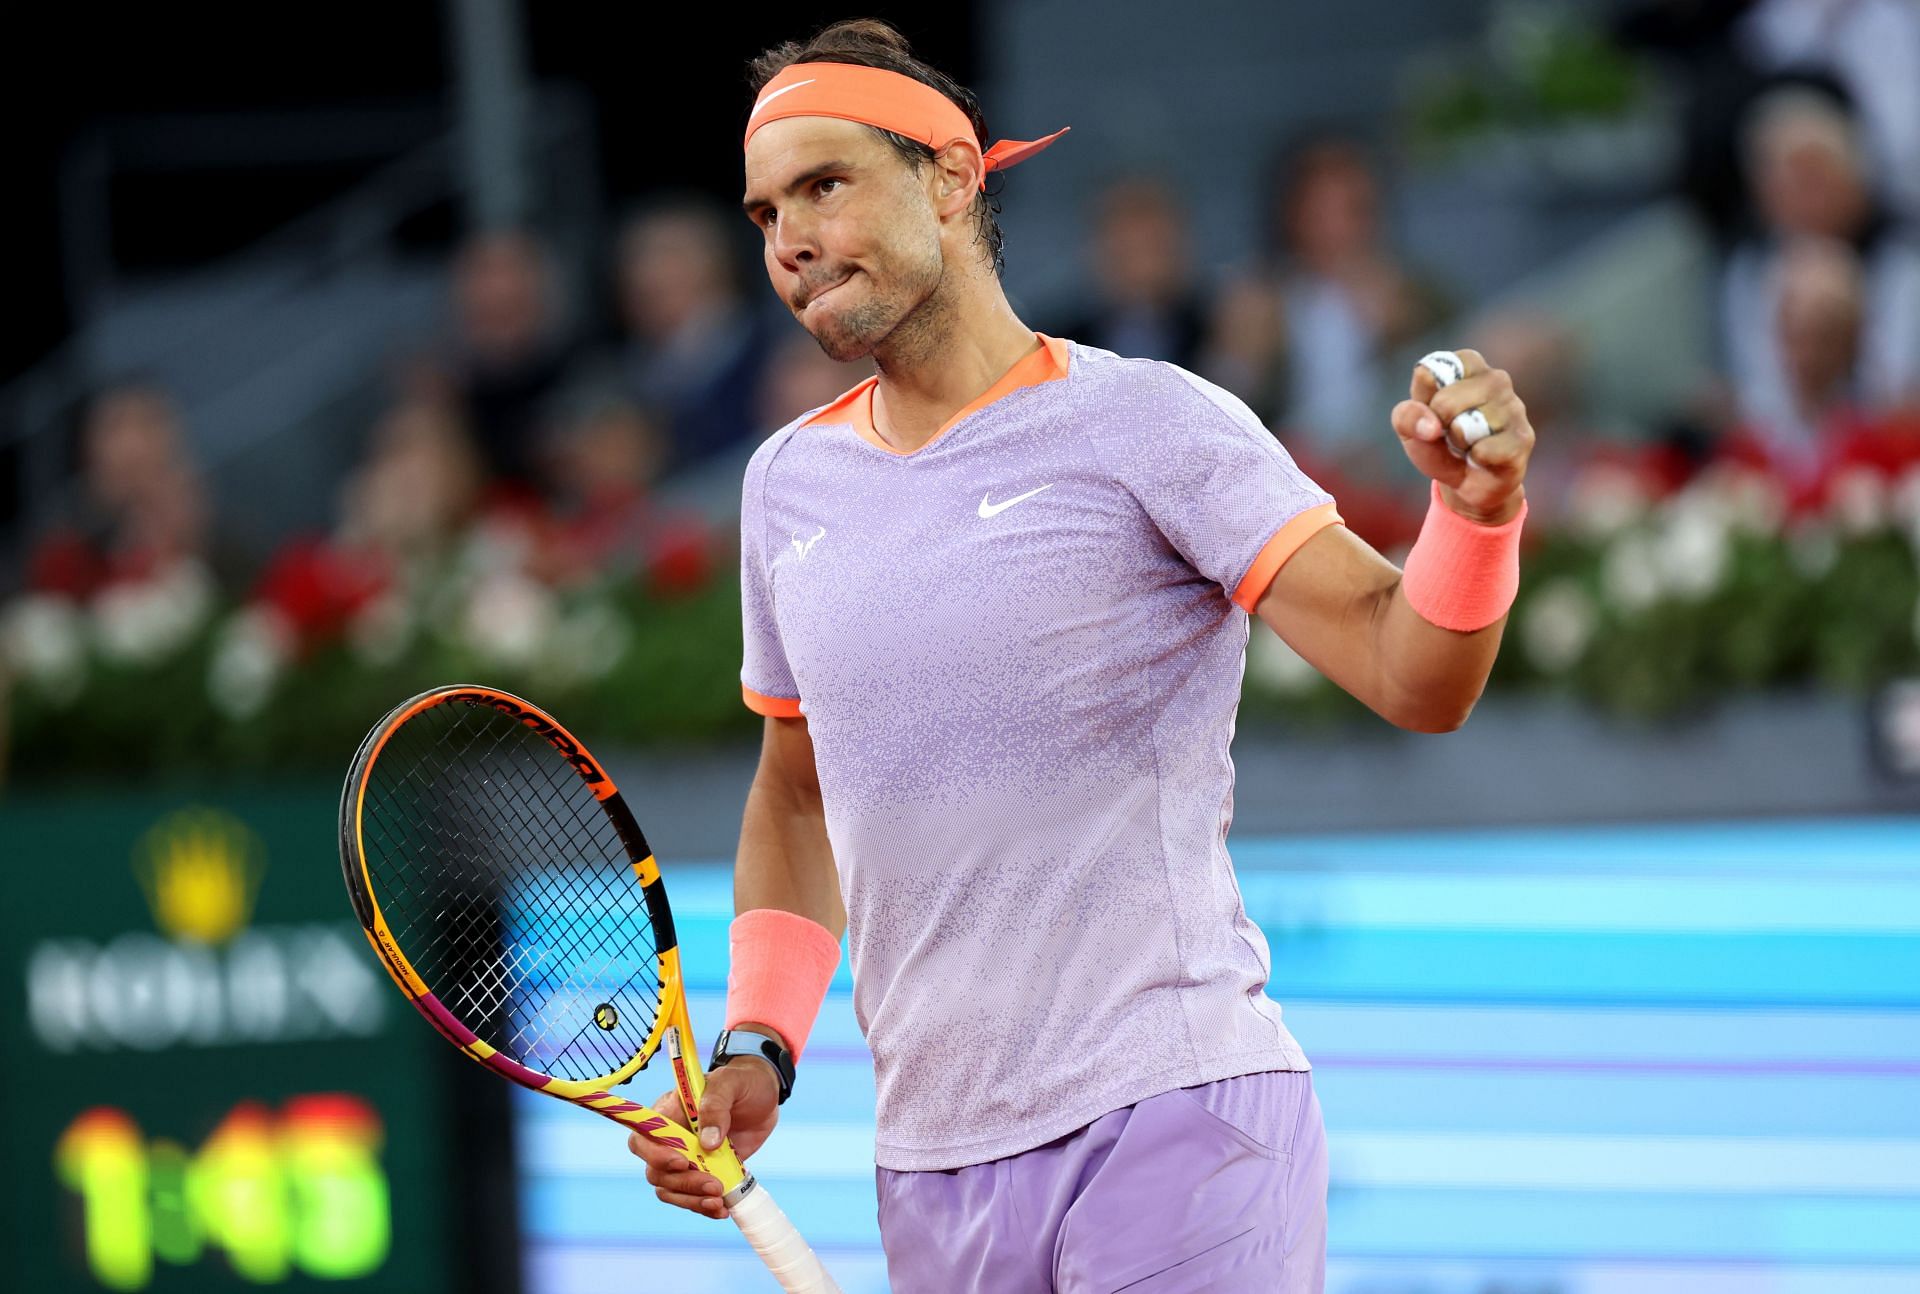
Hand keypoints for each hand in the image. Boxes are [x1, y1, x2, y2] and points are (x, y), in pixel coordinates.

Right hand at [624, 1059, 781, 1219]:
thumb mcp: (731, 1083)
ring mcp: (687, 1159)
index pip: (643, 1139)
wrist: (765, 1096)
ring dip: (692, 1200)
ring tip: (719, 1202)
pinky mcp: (704, 1173)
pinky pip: (692, 1198)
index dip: (655, 1156)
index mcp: (669, 1113)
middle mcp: (672, 1139)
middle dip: (683, 1184)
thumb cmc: (743, 1082)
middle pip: (656, 1172)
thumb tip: (707, 1142)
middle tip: (714, 1186)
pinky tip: (722, 1208)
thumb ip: (716, 1106)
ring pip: (671, 1190)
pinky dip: (704, 1207)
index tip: (683, 1163)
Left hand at [1392, 348, 1532, 524]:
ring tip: (1469, 445)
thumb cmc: (1439, 444)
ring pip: (1464, 428)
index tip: (1433, 410)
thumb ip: (1407, 416)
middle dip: (1439, 426)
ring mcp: (1514, 406)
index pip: (1432, 371)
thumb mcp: (1410, 429)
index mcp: (1467, 365)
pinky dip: (1476, 460)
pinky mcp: (1523, 437)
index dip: (1424, 400)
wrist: (1467, 483)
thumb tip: (1431, 426)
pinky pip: (1484, 450)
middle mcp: (1496, 378)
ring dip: (1459, 445)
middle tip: (1451, 434)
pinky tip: (1484, 458)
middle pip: (1445, 402)